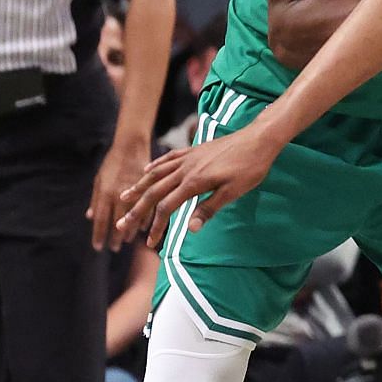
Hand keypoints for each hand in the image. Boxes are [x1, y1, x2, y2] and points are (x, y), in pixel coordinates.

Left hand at [88, 131, 152, 250]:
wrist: (131, 146)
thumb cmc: (112, 162)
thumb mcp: (99, 179)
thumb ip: (95, 199)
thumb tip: (90, 217)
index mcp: (105, 193)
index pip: (101, 221)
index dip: (99, 235)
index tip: (97, 247)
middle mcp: (120, 196)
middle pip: (117, 223)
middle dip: (115, 238)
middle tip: (114, 249)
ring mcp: (135, 194)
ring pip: (134, 219)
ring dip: (130, 232)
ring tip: (126, 241)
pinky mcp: (148, 190)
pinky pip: (148, 211)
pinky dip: (145, 221)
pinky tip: (142, 228)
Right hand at [116, 122, 283, 248]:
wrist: (258, 139)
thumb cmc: (250, 168)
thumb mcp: (234, 192)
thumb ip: (210, 208)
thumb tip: (191, 229)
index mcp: (194, 182)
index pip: (166, 207)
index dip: (156, 226)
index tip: (151, 243)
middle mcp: (186, 169)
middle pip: (154, 191)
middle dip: (137, 210)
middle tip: (122, 225)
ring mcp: (188, 158)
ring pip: (156, 174)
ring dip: (139, 187)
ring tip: (125, 197)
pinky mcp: (194, 150)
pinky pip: (168, 159)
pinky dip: (155, 166)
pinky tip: (146, 171)